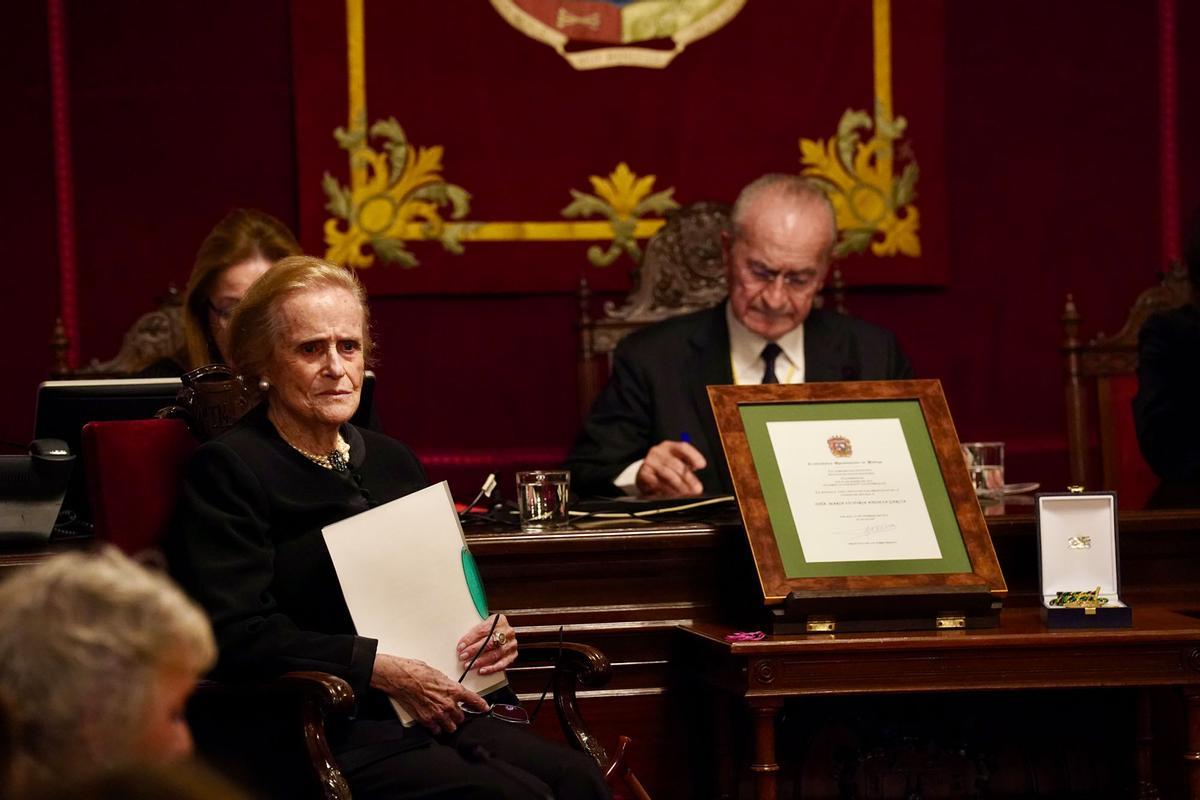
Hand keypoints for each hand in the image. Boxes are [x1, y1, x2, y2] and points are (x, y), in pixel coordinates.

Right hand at [370, 653, 486, 734]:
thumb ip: (448, 685)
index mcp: (454, 690)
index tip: (485, 709)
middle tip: (452, 710)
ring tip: (444, 718)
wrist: (401, 678)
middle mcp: (448, 704)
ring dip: (449, 723)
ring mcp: (437, 714)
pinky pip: (437, 730)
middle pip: (461, 717)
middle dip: (458, 714)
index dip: (481, 706)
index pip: (474, 701)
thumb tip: (450, 689)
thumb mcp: (439, 674)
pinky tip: (433, 722)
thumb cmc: (417, 672)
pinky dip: (436, 727)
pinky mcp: (426, 721)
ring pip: (451, 727)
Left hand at [457, 614, 517, 675]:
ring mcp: (511, 644)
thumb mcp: (484, 625)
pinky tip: (482, 670)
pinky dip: (491, 668)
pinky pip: (502, 664)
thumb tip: (462, 645)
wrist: (504, 633)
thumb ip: (475, 633)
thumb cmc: (491, 629)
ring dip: (480, 661)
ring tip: (470, 665)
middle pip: (489, 642)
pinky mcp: (512, 655)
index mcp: (499, 620)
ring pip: (495, 654)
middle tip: (463, 656)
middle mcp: (507, 632)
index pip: (483, 630)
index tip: (461, 646)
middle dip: (474, 650)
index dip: (470, 639)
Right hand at [636, 440, 706, 496]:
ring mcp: (650, 462)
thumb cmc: (665, 468)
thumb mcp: (675, 462)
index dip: (694, 455)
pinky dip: (668, 490)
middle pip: (676, 464)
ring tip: (687, 492)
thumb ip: (687, 466)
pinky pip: (658, 483)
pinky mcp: (644, 473)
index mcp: (669, 446)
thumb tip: (696, 481)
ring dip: (680, 485)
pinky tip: (674, 494)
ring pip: (668, 474)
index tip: (702, 465)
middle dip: (689, 477)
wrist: (644, 474)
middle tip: (697, 488)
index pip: (683, 447)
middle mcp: (658, 451)